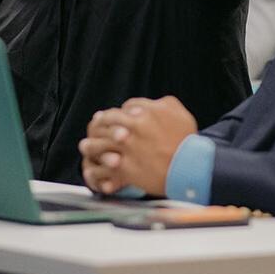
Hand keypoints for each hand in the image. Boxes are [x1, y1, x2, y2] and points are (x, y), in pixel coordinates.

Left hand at [79, 96, 196, 195]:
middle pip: (108, 121)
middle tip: (93, 125)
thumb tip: (152, 103)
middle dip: (100, 123)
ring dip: (91, 144)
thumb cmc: (186, 140)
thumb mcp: (179, 112)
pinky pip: (104, 168)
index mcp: (145, 112)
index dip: (122, 111)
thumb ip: (163, 103)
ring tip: (85, 146)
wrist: (189, 168)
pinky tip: (90, 170)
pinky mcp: (126, 169)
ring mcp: (127, 149)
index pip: (126, 106)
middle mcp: (132, 128)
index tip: (120, 117)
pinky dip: (96, 170)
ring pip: (101, 143)